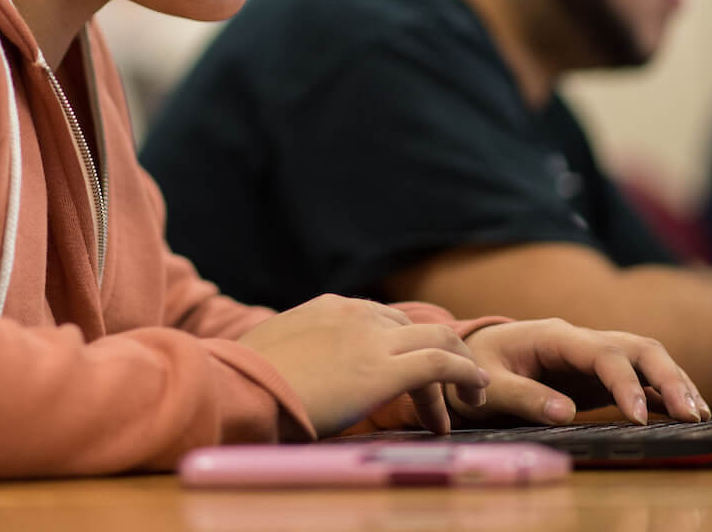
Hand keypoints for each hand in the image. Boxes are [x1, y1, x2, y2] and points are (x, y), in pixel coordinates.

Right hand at [238, 294, 488, 436]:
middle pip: (415, 330)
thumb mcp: (274, 354)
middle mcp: (355, 315)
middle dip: (436, 361)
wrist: (236, 388)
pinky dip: (464, 374)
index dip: (405, 349)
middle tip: (442, 400)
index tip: (411, 380)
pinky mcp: (382, 370)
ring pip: (438, 340)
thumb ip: (298, 353)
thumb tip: (294, 374)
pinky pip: (440, 363)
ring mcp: (370, 338)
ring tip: (469, 401)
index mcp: (330, 309)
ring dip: (458, 370)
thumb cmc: (243, 382)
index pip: (384, 320)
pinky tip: (476, 392)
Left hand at [452, 319, 711, 426]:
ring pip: (644, 357)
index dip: (624, 381)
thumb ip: (524, 397)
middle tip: (692, 414)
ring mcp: (592, 356)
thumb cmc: (477, 369)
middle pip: (636, 346)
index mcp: (554, 336)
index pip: (602, 352)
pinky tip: (685, 415)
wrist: (469, 357)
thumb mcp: (490, 384)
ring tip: (699, 416)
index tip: (638, 416)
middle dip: (667, 376)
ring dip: (673, 382)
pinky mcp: (596, 375)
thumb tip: (566, 414)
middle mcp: (580, 340)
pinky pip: (638, 378)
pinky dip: (663, 393)